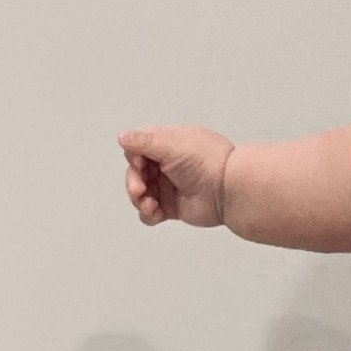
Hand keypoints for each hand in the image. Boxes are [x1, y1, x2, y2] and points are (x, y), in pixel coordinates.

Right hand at [118, 125, 234, 226]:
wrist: (228, 191)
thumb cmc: (207, 162)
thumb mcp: (172, 144)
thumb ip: (144, 141)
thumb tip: (122, 136)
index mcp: (168, 144)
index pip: (138, 148)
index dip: (133, 157)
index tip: (140, 163)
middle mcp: (167, 164)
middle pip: (135, 172)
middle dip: (133, 181)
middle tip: (140, 189)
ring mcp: (169, 186)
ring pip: (140, 193)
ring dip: (139, 199)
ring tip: (150, 204)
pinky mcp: (172, 207)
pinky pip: (150, 212)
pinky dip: (148, 213)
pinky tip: (155, 212)